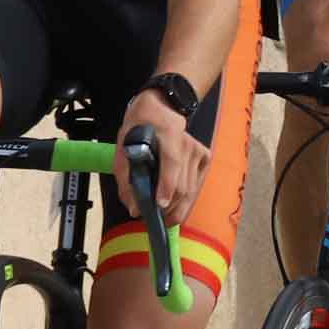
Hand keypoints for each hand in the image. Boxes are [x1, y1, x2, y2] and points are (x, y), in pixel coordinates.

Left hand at [117, 87, 205, 223]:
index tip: (159, 206)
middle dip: (169, 208)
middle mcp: (187, 144)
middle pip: (183, 186)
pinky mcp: (205, 157)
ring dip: (177, 208)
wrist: (160, 109)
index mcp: (167, 136)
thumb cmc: (139, 129)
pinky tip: (175, 205)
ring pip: (191, 191)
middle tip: (154, 219)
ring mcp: (198, 151)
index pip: (172, 164)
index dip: (166, 188)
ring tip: (163, 217)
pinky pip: (197, 187)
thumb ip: (127, 181)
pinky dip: (186, 201)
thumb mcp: (123, 150)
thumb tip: (134, 208)